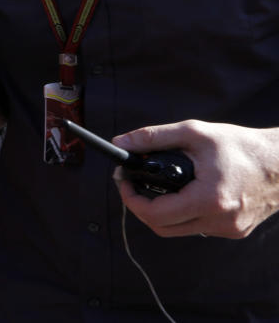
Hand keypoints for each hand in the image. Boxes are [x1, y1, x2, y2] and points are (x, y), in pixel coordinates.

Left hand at [113, 120, 278, 238]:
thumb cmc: (241, 146)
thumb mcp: (195, 132)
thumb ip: (154, 137)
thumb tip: (121, 142)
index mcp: (209, 200)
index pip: (156, 215)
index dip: (131, 199)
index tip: (124, 181)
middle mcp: (220, 221)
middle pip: (162, 228)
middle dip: (141, 206)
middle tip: (133, 184)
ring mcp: (229, 230)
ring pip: (180, 229)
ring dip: (162, 211)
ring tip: (155, 184)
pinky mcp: (236, 231)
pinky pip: (198, 226)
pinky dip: (185, 211)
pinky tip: (184, 191)